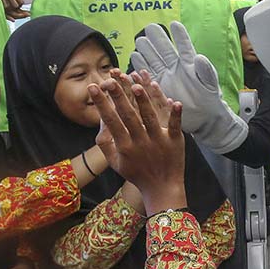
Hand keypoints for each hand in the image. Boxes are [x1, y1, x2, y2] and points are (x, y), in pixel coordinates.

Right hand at [90, 77, 185, 214]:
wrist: (162, 189)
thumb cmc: (137, 174)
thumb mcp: (116, 164)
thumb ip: (106, 145)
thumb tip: (99, 124)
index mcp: (124, 146)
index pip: (111, 121)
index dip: (102, 104)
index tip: (94, 87)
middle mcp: (140, 142)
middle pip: (128, 116)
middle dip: (119, 97)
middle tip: (111, 79)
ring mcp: (158, 141)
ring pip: (150, 118)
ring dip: (144, 102)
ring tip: (137, 85)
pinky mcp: (175, 142)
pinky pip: (175, 126)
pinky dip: (175, 115)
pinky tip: (175, 101)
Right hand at [130, 21, 247, 152]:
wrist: (204, 118)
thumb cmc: (210, 99)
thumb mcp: (209, 84)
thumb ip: (205, 71)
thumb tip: (199, 57)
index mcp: (189, 65)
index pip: (184, 46)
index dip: (179, 35)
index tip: (174, 24)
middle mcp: (176, 68)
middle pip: (164, 50)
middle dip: (157, 39)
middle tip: (149, 28)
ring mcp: (167, 77)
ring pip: (154, 61)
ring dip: (147, 51)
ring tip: (139, 41)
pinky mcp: (159, 89)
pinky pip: (148, 77)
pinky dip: (141, 71)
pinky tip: (134, 61)